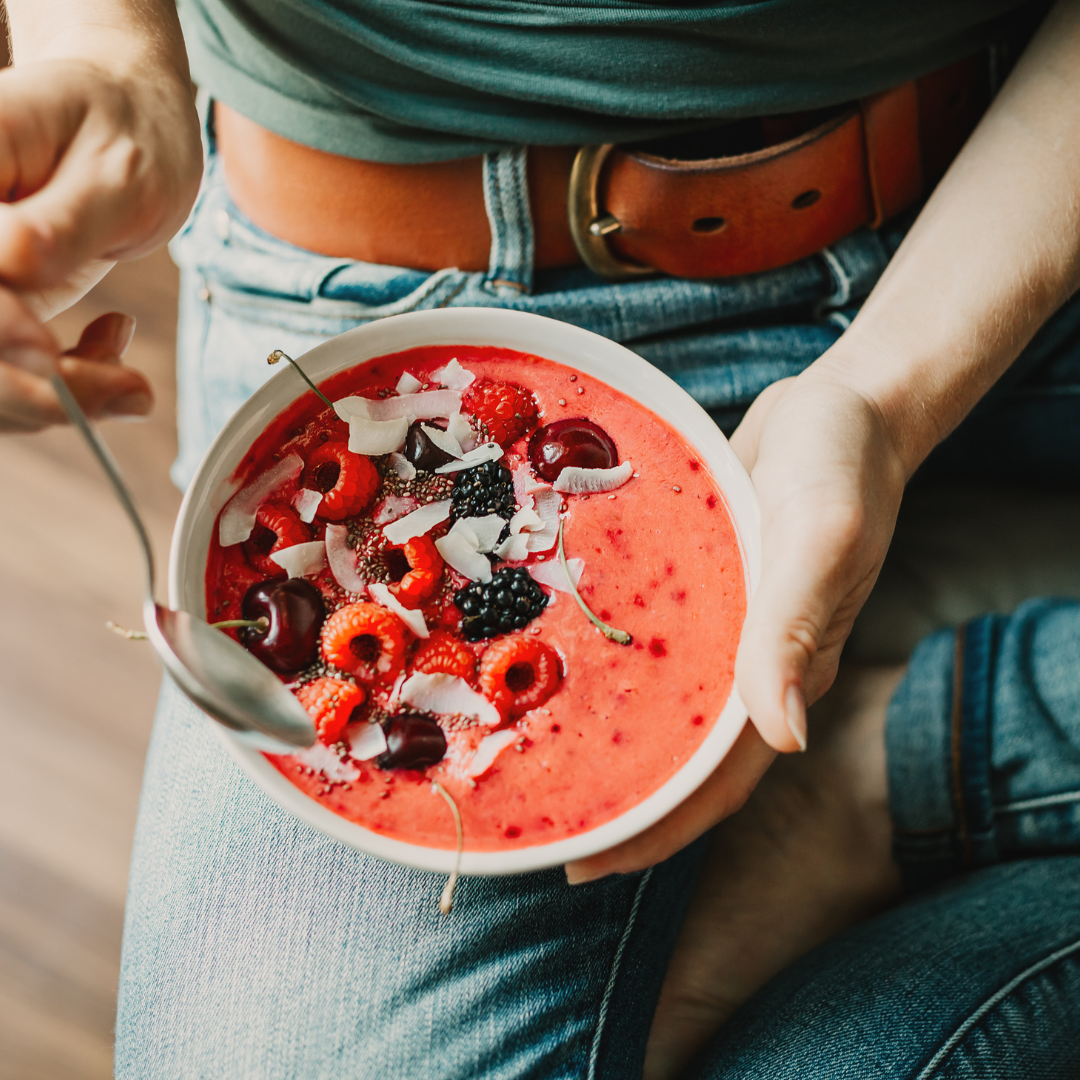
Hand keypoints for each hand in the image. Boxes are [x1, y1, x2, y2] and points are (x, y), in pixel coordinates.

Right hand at [0, 36, 199, 428]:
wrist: (122, 122)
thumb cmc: (122, 132)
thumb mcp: (113, 168)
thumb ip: (62, 219)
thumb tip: (9, 260)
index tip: (47, 353)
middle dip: (31, 387)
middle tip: (130, 391)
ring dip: (51, 400)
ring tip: (128, 379)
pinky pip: (6, 377)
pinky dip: (56, 391)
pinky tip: (104, 352)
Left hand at [565, 364, 905, 881]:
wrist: (841, 407)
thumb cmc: (843, 466)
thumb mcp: (822, 535)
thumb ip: (797, 627)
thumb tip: (785, 736)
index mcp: (784, 673)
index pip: (717, 779)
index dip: (657, 829)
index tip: (583, 863)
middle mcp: (745, 663)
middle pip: (674, 754)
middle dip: (612, 795)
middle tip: (530, 819)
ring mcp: (720, 627)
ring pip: (657, 701)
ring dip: (600, 731)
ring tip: (519, 748)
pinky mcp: (696, 587)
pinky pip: (647, 638)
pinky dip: (603, 658)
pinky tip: (545, 654)